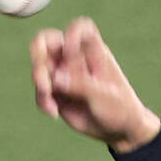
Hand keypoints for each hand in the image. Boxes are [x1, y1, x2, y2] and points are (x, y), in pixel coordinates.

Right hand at [30, 17, 160, 152]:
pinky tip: (53, 112)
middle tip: (43, 77)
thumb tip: (55, 77)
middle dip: (39, 55)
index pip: (81, 28)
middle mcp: (75, 58)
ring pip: (40, 68)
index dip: (71, 34)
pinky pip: (41, 91)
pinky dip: (43, 100)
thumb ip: (81, 85)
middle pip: (47, 41)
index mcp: (94, 52)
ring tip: (49, 101)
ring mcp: (63, 74)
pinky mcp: (57, 91)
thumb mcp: (105, 96)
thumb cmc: (121, 109)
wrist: (120, 132)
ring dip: (41, 83)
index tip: (70, 51)